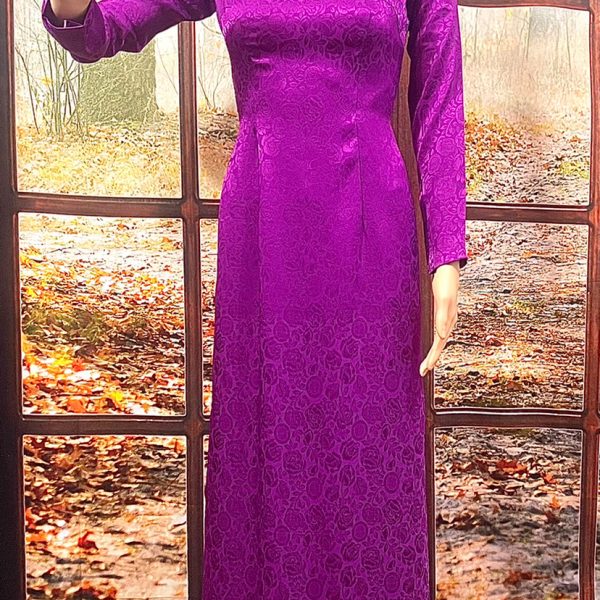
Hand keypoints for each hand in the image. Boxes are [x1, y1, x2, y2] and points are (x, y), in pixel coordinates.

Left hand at [419, 260, 460, 376]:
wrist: (447, 268)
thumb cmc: (445, 281)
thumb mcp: (442, 299)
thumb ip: (442, 317)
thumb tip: (441, 336)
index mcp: (448, 320)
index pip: (439, 344)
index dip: (433, 357)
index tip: (426, 369)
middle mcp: (447, 321)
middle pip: (439, 345)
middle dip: (432, 359)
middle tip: (423, 372)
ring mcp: (445, 317)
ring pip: (439, 340)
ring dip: (433, 352)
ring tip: (427, 364)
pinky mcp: (440, 312)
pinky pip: (436, 331)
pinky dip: (433, 341)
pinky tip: (430, 343)